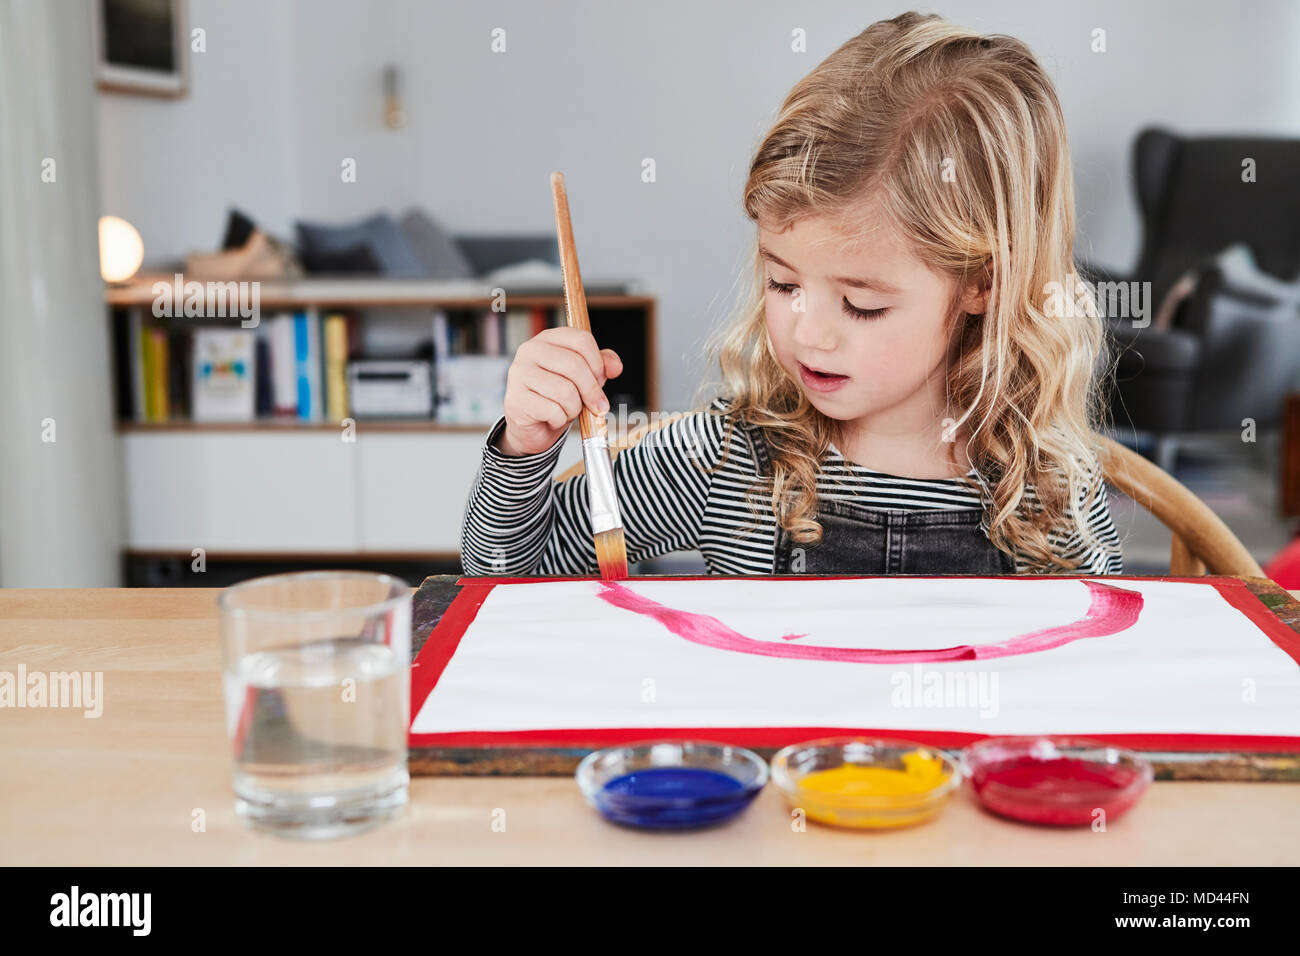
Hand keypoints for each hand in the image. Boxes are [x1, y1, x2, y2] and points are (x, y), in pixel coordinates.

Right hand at [497, 327, 622, 455]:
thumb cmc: (558, 397)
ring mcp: (519, 374)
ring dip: (574, 408)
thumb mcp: (583, 378)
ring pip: (565, 391)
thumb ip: (600, 366)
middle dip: (592, 390)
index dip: (598, 363)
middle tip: (598, 406)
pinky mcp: (517, 399)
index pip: (581, 339)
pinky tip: (553, 418)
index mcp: (548, 339)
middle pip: (575, 365)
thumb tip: (616, 366)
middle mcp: (530, 350)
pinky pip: (553, 411)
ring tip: (568, 411)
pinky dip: (560, 420)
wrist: (532, 426)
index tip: (601, 380)